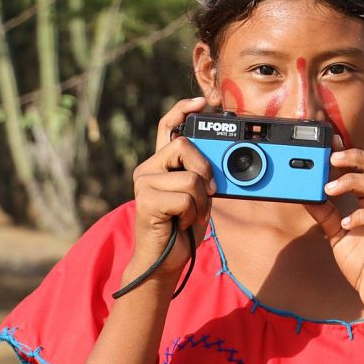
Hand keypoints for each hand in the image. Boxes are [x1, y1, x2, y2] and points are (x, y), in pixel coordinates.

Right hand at [127, 97, 214, 285]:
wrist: (165, 261)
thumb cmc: (182, 228)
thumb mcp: (199, 195)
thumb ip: (202, 174)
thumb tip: (219, 159)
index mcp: (160, 164)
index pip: (167, 127)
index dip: (183, 110)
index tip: (202, 102)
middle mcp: (148, 169)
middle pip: (184, 145)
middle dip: (205, 170)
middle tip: (208, 193)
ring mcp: (144, 183)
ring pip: (190, 176)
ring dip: (202, 200)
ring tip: (191, 214)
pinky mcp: (146, 201)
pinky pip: (185, 197)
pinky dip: (193, 213)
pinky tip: (182, 222)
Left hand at [305, 142, 363, 316]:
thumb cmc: (362, 262)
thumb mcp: (337, 233)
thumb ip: (325, 213)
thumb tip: (306, 194)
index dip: (351, 152)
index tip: (330, 142)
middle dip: (357, 157)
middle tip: (332, 157)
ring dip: (354, 181)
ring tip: (330, 188)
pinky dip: (361, 216)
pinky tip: (345, 222)